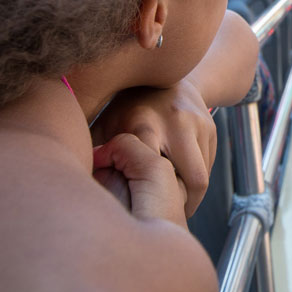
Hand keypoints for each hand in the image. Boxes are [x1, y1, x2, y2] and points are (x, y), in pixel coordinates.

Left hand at [91, 80, 214, 217]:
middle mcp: (177, 122)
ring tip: (172, 204)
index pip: (155, 170)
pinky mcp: (212, 129)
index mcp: (144, 123)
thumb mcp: (107, 123)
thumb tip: (80, 188)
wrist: (170, 73)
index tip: (145, 214)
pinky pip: (208, 166)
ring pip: (203, 176)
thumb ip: (96, 153)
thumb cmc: (127, 106)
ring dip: (191, 194)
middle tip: (170, 218)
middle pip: (194, 180)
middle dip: (185, 204)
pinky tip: (180, 183)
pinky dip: (195, 180)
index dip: (152, 197)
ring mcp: (200, 124)